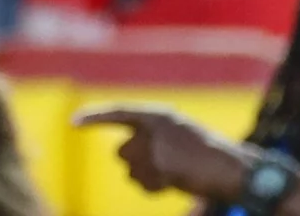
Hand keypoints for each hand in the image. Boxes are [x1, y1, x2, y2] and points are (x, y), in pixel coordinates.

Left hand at [73, 105, 253, 199]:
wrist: (226, 167)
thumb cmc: (204, 150)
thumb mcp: (177, 132)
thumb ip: (150, 134)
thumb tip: (122, 151)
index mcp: (159, 115)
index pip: (119, 113)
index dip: (95, 116)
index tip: (73, 122)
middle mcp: (152, 130)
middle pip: (123, 151)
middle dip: (136, 160)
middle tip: (165, 162)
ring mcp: (154, 151)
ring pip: (131, 171)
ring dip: (148, 175)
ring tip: (174, 171)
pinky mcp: (156, 171)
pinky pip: (142, 185)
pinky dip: (155, 187)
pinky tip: (175, 180)